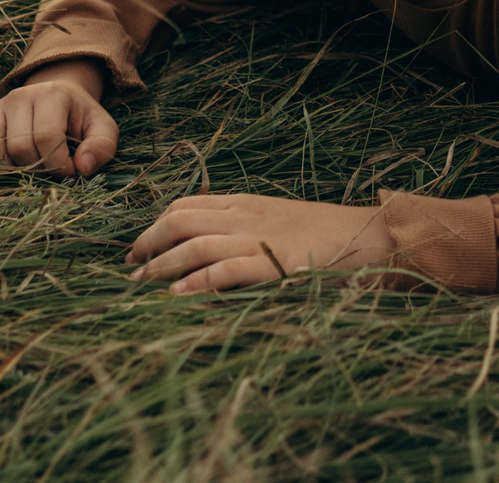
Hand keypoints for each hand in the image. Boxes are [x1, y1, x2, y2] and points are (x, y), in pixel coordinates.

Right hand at [0, 60, 117, 174]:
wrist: (57, 95)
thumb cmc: (79, 118)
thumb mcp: (102, 127)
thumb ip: (102, 146)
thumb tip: (82, 168)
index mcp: (52, 95)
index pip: (46, 137)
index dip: (58, 164)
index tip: (68, 171)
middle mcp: (19, 96)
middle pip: (17, 145)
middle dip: (34, 168)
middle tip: (45, 171)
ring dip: (2, 165)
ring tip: (20, 170)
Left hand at [126, 193, 390, 293]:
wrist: (368, 235)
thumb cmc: (327, 234)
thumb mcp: (280, 219)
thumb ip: (247, 226)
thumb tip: (210, 246)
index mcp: (246, 203)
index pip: (186, 204)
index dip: (156, 225)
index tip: (139, 248)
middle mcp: (245, 215)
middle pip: (179, 220)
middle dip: (147, 243)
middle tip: (130, 269)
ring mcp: (257, 238)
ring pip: (192, 244)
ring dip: (160, 265)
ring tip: (139, 286)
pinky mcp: (272, 263)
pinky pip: (223, 270)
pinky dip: (194, 282)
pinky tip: (175, 296)